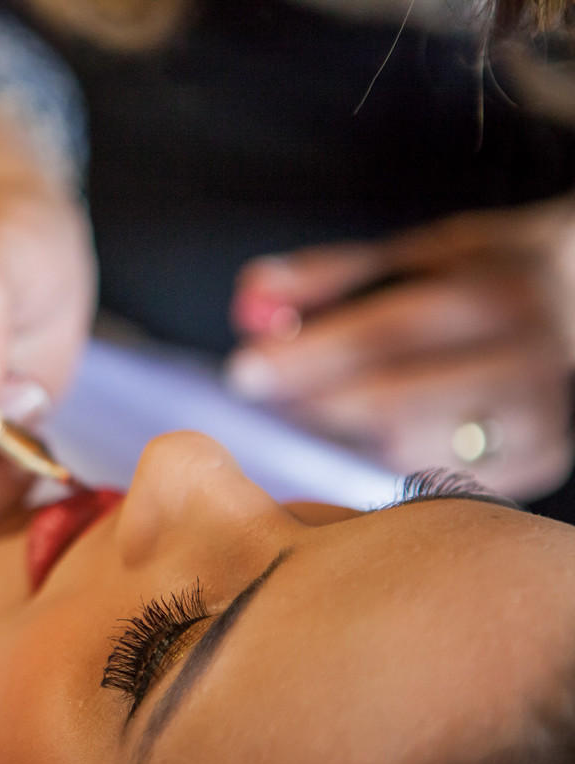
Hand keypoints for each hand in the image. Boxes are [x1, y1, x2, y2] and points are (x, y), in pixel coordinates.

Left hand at [227, 200, 574, 498]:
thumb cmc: (473, 277)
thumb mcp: (408, 256)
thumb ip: (326, 276)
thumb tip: (252, 298)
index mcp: (494, 296)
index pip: (386, 335)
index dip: (308, 358)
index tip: (245, 373)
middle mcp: (530, 361)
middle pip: (398, 406)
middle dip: (315, 410)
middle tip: (262, 410)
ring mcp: (540, 420)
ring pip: (413, 457)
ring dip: (344, 446)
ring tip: (309, 424)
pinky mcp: (540, 463)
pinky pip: (439, 485)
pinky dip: (387, 471)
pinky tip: (362, 449)